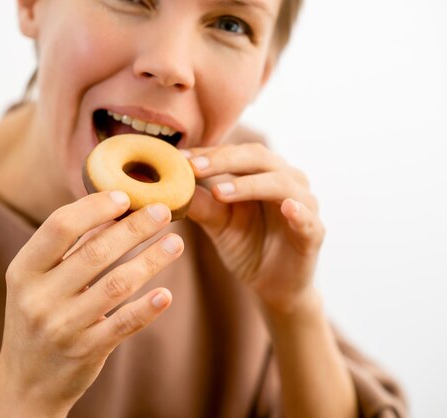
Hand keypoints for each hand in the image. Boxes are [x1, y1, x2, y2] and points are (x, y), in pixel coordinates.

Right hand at [0, 191, 182, 416]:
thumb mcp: (38, 281)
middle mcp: (38, 297)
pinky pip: (123, 325)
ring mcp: (62, 326)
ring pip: (116, 285)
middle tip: (163, 210)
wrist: (25, 382)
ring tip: (176, 242)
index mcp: (23, 270)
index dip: (95, 207)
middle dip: (134, 228)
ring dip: (151, 260)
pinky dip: (147, 308)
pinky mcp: (86, 351)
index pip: (60, 227)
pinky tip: (166, 294)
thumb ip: (70, 247)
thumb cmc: (38, 316)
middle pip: (95, 252)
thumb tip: (114, 207)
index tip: (125, 195)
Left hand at [184, 142, 324, 313]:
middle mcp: (287, 180)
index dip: (209, 153)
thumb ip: (199, 202)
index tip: (179, 158)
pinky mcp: (314, 232)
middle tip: (194, 167)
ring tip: (220, 192)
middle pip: (259, 157)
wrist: (272, 287)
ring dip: (250, 185)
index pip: (236, 152)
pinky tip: (287, 208)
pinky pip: (308, 219)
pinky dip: (299, 211)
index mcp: (263, 172)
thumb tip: (167, 184)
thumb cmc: (247, 246)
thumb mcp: (217, 223)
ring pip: (281, 183)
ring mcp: (304, 204)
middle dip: (224, 160)